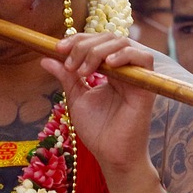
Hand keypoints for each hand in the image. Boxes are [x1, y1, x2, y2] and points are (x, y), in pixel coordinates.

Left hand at [40, 34, 155, 181]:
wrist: (110, 154)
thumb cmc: (96, 130)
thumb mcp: (76, 97)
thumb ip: (65, 76)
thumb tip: (45, 58)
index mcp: (110, 69)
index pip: (97, 41)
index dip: (77, 40)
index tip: (57, 48)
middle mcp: (125, 69)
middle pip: (108, 38)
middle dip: (84, 45)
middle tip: (68, 63)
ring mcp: (137, 76)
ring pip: (123, 43)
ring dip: (98, 51)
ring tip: (82, 71)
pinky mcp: (147, 86)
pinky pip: (144, 58)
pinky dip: (124, 55)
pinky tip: (108, 65)